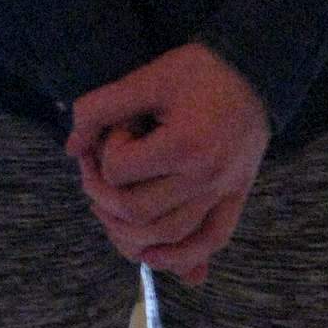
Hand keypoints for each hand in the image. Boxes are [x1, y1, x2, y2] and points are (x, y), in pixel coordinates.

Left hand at [67, 43, 270, 281]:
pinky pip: (209, 242)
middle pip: (136, 211)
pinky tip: (151, 253)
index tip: (121, 127)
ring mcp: (223, 193)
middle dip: (104, 194)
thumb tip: (72, 147)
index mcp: (184, 145)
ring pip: (166, 237)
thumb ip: (103, 106)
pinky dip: (178, 257)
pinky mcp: (235, 199)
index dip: (106, 149)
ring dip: (128, 230)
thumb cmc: (202, 70)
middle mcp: (205, 178)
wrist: (255, 72)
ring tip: (112, 206)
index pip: (119, 170)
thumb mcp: (150, 75)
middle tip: (100, 170)